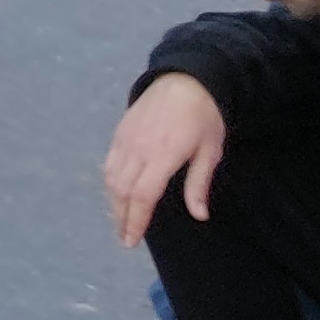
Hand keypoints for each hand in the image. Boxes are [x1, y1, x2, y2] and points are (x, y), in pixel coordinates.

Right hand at [104, 71, 227, 243]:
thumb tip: (198, 215)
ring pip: (111, 177)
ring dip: (113, 202)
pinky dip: (110, 182)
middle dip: (121, 217)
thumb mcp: (210, 151)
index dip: (136, 220)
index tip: (133, 239)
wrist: (185, 79)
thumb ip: (199, 184)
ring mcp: (126, 139)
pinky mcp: (120, 132)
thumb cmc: (204, 117)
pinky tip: (116, 193)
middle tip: (125, 239)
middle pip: (122, 191)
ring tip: (120, 220)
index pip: (142, 195)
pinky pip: (109, 162)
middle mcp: (139, 148)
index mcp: (163, 155)